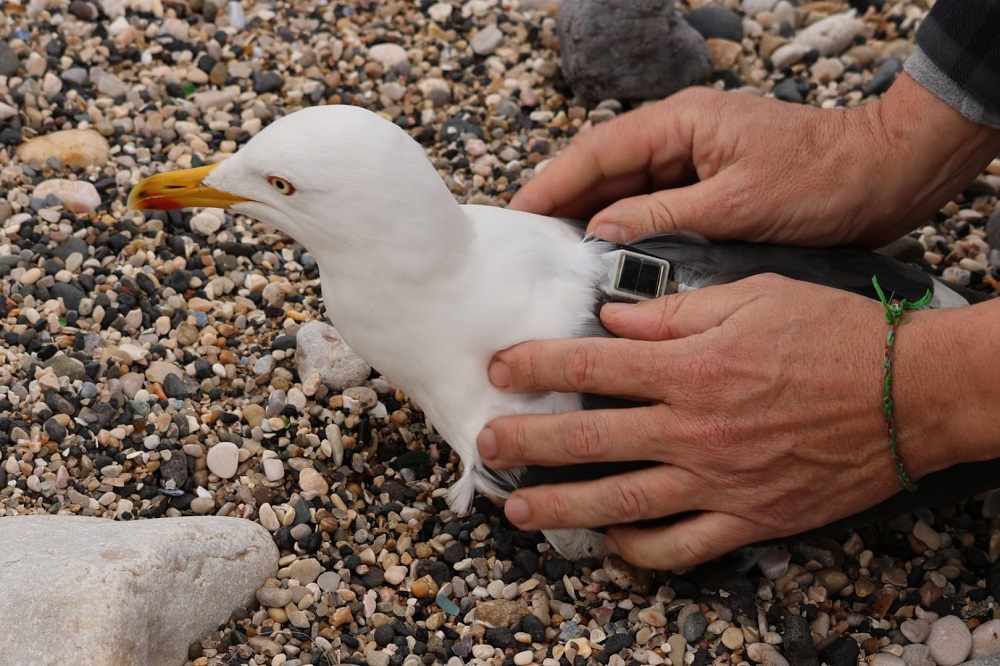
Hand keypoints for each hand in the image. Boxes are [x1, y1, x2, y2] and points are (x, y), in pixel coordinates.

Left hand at [477, 275, 953, 569]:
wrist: (909, 394)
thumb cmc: (833, 335)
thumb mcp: (753, 297)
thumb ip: (674, 312)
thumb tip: (612, 320)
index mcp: (693, 367)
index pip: (592, 367)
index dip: (535, 366)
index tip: (499, 369)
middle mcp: (696, 428)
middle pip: (590, 440)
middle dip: (528, 442)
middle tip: (487, 444)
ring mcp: (720, 481)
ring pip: (622, 501)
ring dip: (562, 506)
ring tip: (518, 508)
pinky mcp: (749, 518)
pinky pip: (681, 546)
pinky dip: (639, 551)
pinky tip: (609, 543)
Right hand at [510, 74, 999, 247]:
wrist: (882, 178)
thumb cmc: (820, 181)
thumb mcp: (736, 204)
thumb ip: (661, 216)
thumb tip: (600, 231)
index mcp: (681, 123)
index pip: (597, 151)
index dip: (552, 184)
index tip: (516, 215)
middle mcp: (680, 135)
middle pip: (604, 169)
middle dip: (563, 205)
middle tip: (525, 246)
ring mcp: (693, 159)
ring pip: (625, 189)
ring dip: (592, 220)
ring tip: (554, 259)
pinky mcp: (708, 185)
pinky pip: (653, 205)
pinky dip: (627, 228)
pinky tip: (607, 257)